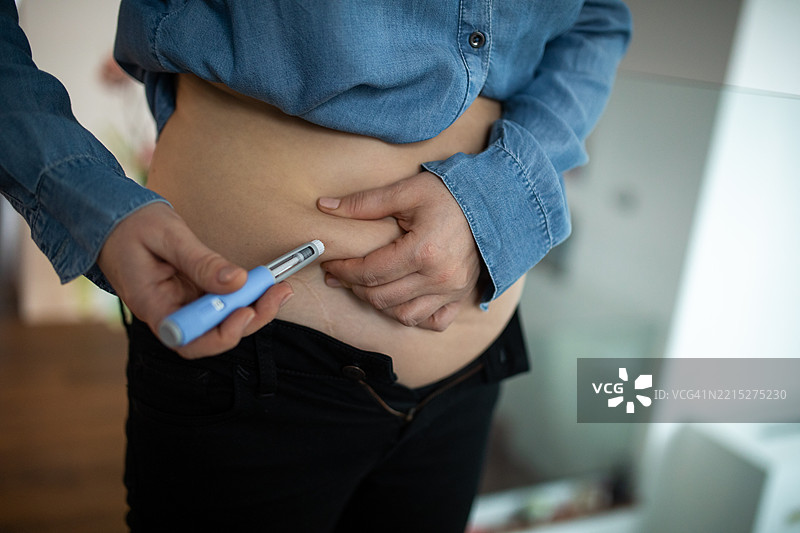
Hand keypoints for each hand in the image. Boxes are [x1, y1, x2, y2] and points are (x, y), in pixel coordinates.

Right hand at [97, 203, 292, 357]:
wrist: (114, 217)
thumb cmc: (132, 225)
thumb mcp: (167, 236)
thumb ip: (201, 261)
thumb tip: (237, 282)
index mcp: (152, 305)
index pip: (188, 341)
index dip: (220, 336)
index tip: (244, 312)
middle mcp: (170, 313)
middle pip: (214, 336)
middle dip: (250, 319)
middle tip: (278, 293)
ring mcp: (183, 306)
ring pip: (223, 321)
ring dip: (255, 308)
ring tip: (280, 288)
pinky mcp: (194, 295)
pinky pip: (223, 304)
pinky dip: (246, 296)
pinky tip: (266, 284)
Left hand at [317, 171, 480, 330]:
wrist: (492, 202)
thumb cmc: (449, 194)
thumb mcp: (407, 191)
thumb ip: (364, 203)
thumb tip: (325, 207)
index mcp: (423, 251)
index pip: (370, 272)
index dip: (344, 270)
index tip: (330, 263)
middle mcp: (439, 278)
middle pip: (381, 297)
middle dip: (354, 287)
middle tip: (340, 274)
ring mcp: (452, 291)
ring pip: (402, 315)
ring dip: (378, 303)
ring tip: (366, 286)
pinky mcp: (461, 296)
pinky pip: (432, 322)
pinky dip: (412, 317)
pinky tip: (399, 301)